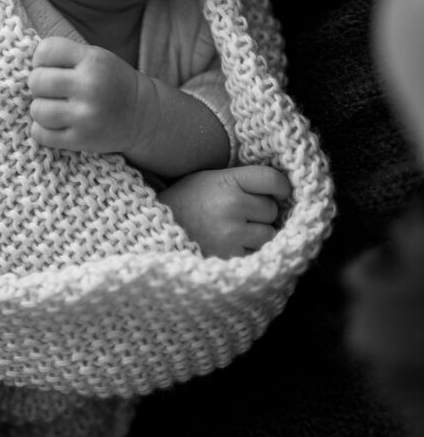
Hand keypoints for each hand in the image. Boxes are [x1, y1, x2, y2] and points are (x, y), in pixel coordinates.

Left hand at [28, 36, 140, 152]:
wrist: (142, 116)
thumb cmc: (111, 82)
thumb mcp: (96, 57)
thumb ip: (65, 56)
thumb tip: (24, 65)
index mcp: (92, 60)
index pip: (45, 50)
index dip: (41, 59)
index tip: (50, 67)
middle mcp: (89, 86)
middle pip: (36, 80)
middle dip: (39, 85)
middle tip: (53, 90)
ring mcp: (85, 115)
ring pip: (37, 109)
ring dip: (41, 109)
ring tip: (56, 108)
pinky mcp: (81, 140)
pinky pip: (41, 134)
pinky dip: (42, 130)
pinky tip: (56, 125)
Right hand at [158, 165, 290, 257]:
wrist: (155, 230)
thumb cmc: (186, 200)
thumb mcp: (209, 178)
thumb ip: (241, 181)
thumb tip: (279, 190)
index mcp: (227, 181)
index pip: (271, 179)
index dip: (281, 186)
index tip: (281, 192)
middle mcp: (232, 205)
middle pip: (271, 209)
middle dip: (262, 212)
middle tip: (242, 213)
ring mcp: (232, 234)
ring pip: (268, 234)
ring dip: (259, 234)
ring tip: (237, 231)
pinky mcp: (230, 258)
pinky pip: (257, 254)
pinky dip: (249, 251)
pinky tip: (231, 245)